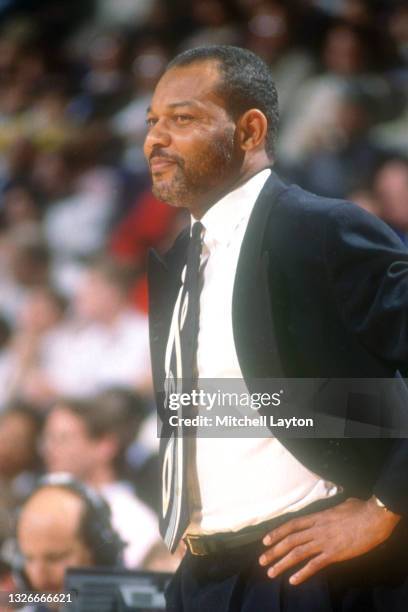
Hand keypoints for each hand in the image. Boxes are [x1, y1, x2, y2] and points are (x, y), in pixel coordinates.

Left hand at [259, 496, 400, 584]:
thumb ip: (333, 510)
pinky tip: (293, 580)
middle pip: (290, 540)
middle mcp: (316, 530)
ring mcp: (324, 542)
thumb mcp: (341, 505)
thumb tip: (335, 508)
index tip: (266, 541)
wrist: (373, 518)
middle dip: (274, 551)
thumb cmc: (360, 509)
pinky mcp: (334, 554)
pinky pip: (315, 565)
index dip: (277, 532)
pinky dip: (303, 573)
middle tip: (262, 560)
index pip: (292, 525)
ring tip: (271, 572)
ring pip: (298, 553)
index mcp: (317, 517)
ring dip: (282, 563)